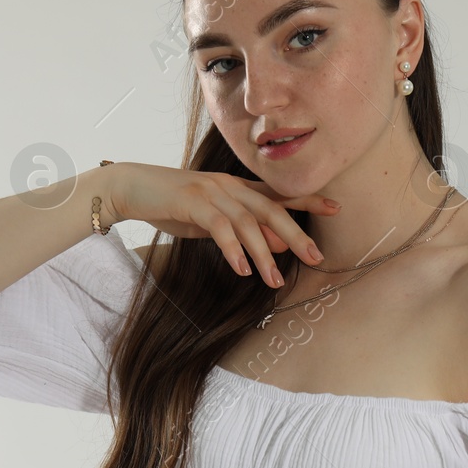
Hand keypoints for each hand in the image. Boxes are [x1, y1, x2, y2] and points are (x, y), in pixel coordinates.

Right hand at [96, 162, 339, 286]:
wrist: (131, 188)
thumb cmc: (172, 205)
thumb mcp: (212, 222)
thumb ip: (242, 231)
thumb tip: (277, 245)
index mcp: (236, 188)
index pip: (278, 194)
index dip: (307, 200)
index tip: (336, 207)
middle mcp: (229, 186)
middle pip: (271, 208)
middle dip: (297, 233)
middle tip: (316, 257)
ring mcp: (211, 192)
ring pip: (248, 222)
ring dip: (264, 253)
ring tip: (275, 280)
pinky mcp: (191, 201)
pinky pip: (219, 227)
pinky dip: (233, 249)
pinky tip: (242, 270)